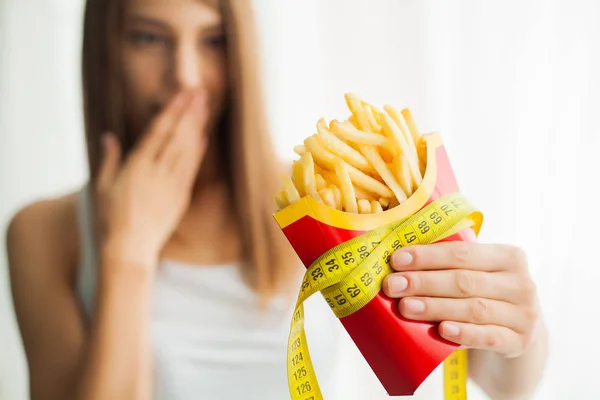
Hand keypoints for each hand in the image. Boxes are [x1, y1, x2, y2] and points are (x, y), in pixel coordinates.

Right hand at [95, 90, 207, 268]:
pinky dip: (197, 152)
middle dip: (189, 113)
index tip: (182, 94)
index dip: (172, 111)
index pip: (158, 131)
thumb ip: (109, 160)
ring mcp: (171, 185)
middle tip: (200, 92)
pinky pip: (190, 170)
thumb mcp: (102, 187)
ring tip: (204, 107)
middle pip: (177, 136)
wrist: (129, 249)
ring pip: (187, 150)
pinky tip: (202, 138)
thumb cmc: (110, 219)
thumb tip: (109, 137)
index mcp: (137, 166)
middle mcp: (157, 173)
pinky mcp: (180, 198)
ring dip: (196, 127)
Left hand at [382, 241, 539, 357]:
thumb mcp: (477, 272)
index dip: (427, 256)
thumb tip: (398, 260)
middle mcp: (521, 284)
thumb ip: (448, 264)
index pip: (462, 253)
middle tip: (392, 286)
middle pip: (464, 281)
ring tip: (405, 307)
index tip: (396, 260)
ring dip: (435, 307)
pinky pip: (488, 338)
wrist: (517, 329)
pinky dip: (463, 334)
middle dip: (424, 282)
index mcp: (508, 256)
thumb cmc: (485, 292)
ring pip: (473, 309)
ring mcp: (524, 315)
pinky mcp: (519, 342)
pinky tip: (441, 330)